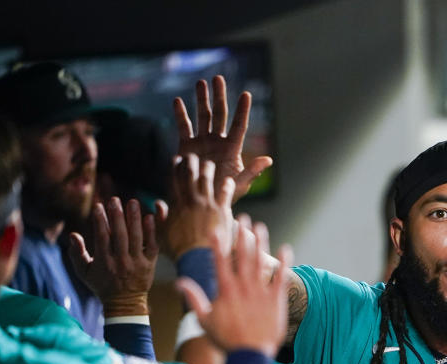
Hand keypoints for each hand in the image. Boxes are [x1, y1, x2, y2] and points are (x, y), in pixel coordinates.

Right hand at [68, 198, 157, 316]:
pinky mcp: (150, 264)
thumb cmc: (102, 285)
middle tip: (115, 200)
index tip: (99, 206)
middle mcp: (121, 262)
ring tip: (133, 203)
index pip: (102, 238)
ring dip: (134, 219)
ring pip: (136, 238)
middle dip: (117, 216)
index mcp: (104, 263)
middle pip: (120, 236)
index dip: (100, 221)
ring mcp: (137, 263)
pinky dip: (151, 232)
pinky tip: (148, 217)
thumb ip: (76, 253)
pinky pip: (152, 246)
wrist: (125, 303)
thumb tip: (73, 234)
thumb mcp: (84, 272)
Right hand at [160, 153, 234, 259]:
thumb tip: (157, 204)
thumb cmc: (180, 250)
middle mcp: (190, 201)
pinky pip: (225, 192)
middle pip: (189, 175)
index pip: (173, 180)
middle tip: (192, 157)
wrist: (198, 259)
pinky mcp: (222, 210)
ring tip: (209, 164)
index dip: (174, 168)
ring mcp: (207, 204)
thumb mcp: (163, 234)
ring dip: (207, 169)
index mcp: (176, 205)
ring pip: (206, 179)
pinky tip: (229, 181)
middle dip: (189, 163)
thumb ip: (160, 217)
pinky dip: (227, 185)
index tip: (176, 160)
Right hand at [173, 75, 272, 203]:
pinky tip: (178, 101)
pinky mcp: (187, 146)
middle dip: (219, 96)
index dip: (242, 110)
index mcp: (232, 149)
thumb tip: (269, 160)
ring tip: (201, 82)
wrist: (201, 202)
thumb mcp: (240, 185)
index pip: (239, 125)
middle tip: (218, 78)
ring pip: (203, 116)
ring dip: (201, 99)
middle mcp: (218, 141)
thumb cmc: (223, 195)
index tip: (246, 94)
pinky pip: (184, 127)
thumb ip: (252, 172)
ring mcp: (202, 142)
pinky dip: (180, 115)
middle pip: (220, 114)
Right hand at [177, 222, 292, 356]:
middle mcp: (243, 287)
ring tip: (260, 227)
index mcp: (225, 291)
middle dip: (243, 235)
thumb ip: (194, 298)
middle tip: (243, 218)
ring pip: (261, 262)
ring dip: (261, 243)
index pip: (220, 262)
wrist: (250, 356)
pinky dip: (285, 263)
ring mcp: (261, 292)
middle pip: (243, 256)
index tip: (216, 229)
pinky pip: (282, 278)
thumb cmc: (226, 340)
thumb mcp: (204, 320)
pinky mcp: (276, 299)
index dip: (218, 244)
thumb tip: (179, 283)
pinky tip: (287, 249)